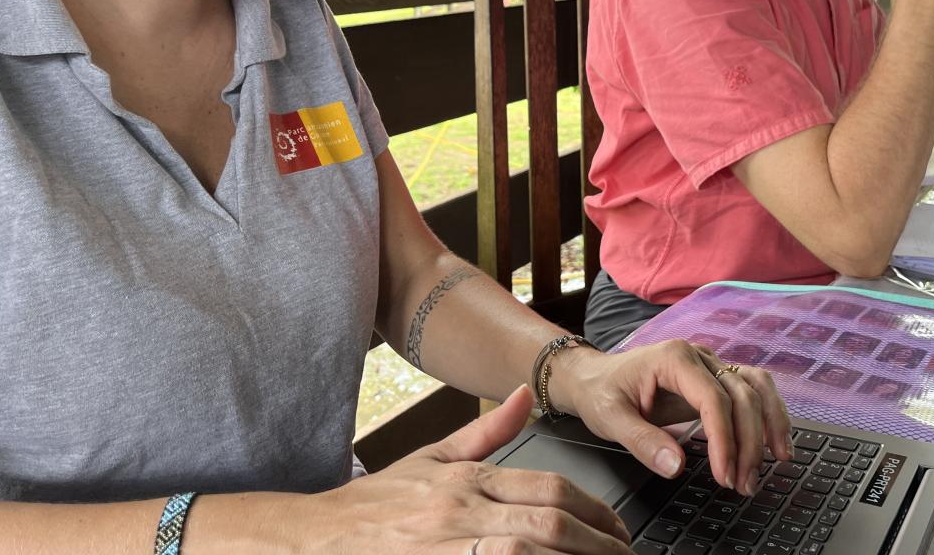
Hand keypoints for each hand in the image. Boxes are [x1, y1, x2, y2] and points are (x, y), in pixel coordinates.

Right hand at [310, 385, 630, 553]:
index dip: (595, 511)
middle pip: (549, 526)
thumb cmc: (375, 507)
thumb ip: (487, 432)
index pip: (549, 488)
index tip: (618, 531)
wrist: (314, 541)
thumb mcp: (431, 459)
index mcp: (466, 480)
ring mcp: (446, 548)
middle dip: (598, 546)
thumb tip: (526, 394)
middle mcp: (460, 512)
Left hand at [549, 339, 793, 497]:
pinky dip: (769, 413)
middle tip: (744, 483)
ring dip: (770, 424)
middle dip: (748, 442)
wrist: (595, 377)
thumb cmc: (601, 393)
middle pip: (741, 394)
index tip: (724, 475)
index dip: (724, 439)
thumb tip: (676, 466)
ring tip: (777, 460)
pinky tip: (775, 441)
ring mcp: (711, 363)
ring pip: (756, 387)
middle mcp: (699, 356)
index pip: (713, 398)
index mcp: (673, 359)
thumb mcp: (611, 418)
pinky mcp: (716, 378)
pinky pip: (752, 389)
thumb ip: (643, 441)